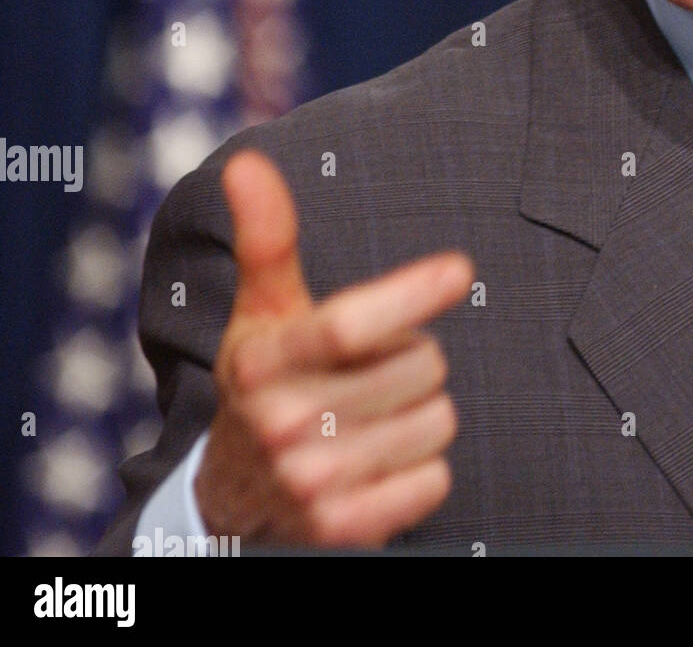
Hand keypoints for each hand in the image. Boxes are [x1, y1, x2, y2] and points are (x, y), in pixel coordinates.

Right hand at [193, 150, 473, 546]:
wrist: (234, 494)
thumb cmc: (267, 379)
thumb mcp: (263, 311)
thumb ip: (268, 238)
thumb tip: (247, 162)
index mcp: (262, 360)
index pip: (347, 324)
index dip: (408, 293)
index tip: (459, 269)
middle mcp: (280, 423)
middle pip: (418, 367)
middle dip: (411, 360)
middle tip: (368, 373)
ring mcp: (310, 482)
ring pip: (436, 421)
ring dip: (420, 413)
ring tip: (372, 416)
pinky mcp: (342, 529)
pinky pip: (435, 478)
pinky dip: (421, 468)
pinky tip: (380, 463)